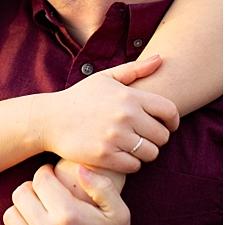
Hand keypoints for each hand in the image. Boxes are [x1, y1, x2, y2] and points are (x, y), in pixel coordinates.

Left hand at [4, 163, 129, 224]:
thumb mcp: (118, 213)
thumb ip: (103, 187)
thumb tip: (79, 168)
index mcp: (68, 215)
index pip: (41, 179)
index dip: (46, 172)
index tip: (52, 174)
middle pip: (21, 194)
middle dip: (32, 187)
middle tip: (45, 190)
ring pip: (11, 213)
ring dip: (23, 207)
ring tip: (39, 207)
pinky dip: (19, 223)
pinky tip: (35, 222)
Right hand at [34, 55, 178, 173]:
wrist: (50, 119)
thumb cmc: (80, 97)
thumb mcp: (106, 77)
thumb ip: (135, 69)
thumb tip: (160, 58)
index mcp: (130, 96)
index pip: (169, 110)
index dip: (174, 121)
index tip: (169, 126)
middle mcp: (126, 115)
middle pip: (162, 135)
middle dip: (159, 138)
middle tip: (149, 138)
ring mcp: (115, 136)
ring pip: (150, 153)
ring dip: (146, 153)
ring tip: (137, 148)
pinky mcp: (105, 156)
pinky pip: (133, 166)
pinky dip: (132, 164)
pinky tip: (124, 157)